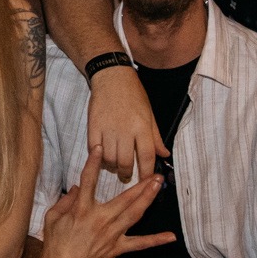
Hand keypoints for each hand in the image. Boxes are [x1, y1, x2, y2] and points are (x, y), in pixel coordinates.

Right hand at [30, 170, 174, 257]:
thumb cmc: (54, 244)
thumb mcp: (53, 218)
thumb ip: (66, 201)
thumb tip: (76, 188)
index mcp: (82, 210)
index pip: (88, 181)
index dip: (93, 163)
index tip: (99, 148)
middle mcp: (101, 220)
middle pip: (125, 198)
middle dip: (141, 184)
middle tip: (154, 173)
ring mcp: (111, 235)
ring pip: (135, 214)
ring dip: (148, 199)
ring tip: (158, 187)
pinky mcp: (117, 248)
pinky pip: (140, 244)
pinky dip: (156, 240)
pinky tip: (170, 237)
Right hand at [88, 65, 164, 182]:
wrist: (112, 77)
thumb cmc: (134, 94)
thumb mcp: (150, 114)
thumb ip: (156, 137)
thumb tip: (164, 154)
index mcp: (142, 127)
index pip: (146, 157)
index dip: (146, 173)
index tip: (145, 180)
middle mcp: (125, 130)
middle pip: (125, 162)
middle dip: (126, 174)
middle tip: (126, 175)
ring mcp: (108, 129)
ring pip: (109, 159)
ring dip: (112, 166)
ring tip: (115, 165)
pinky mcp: (93, 126)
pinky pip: (94, 150)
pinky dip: (98, 157)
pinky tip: (103, 156)